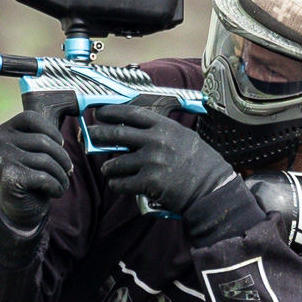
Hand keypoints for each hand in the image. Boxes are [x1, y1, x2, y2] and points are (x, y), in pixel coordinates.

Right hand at [0, 111, 73, 229]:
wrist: (17, 208)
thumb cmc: (31, 175)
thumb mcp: (35, 151)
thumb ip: (44, 134)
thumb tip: (74, 106)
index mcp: (5, 130)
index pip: (31, 117)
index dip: (52, 131)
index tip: (60, 144)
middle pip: (43, 142)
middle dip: (63, 159)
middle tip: (67, 171)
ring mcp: (3, 160)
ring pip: (46, 161)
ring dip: (61, 176)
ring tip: (61, 183)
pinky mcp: (10, 178)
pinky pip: (45, 178)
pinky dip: (56, 187)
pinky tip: (55, 192)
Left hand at [86, 104, 235, 214]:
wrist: (211, 188)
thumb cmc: (200, 163)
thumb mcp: (183, 137)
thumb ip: (160, 131)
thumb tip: (133, 129)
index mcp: (164, 127)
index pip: (130, 113)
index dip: (111, 112)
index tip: (99, 113)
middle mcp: (156, 141)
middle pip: (116, 134)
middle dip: (98, 134)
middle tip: (90, 136)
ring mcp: (151, 162)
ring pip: (115, 163)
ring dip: (108, 167)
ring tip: (109, 169)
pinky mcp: (148, 183)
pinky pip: (120, 183)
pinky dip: (116, 184)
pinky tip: (118, 183)